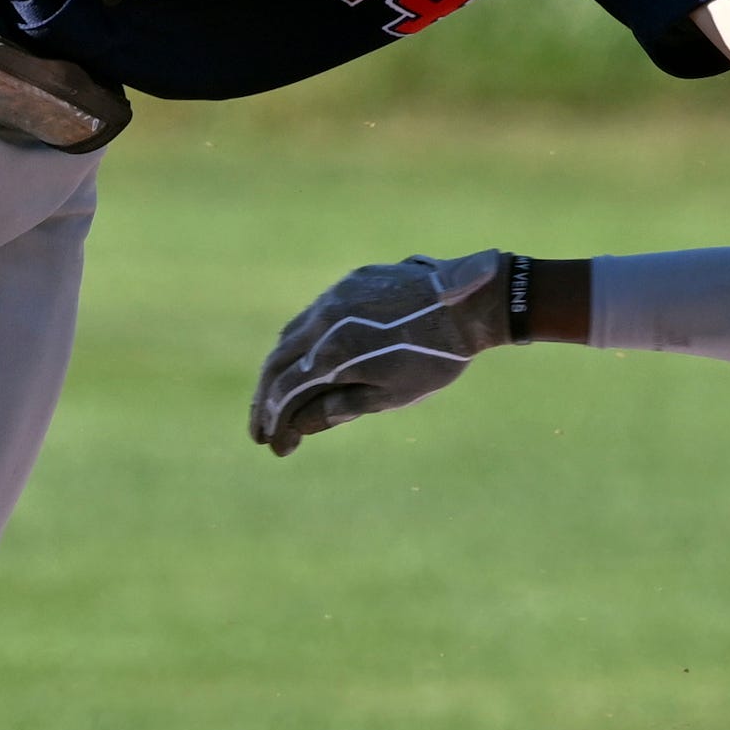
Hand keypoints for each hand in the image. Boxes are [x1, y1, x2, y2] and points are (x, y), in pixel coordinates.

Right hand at [249, 251, 513, 455]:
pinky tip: (300, 362)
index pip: (287, 391)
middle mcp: (325, 320)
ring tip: (273, 401)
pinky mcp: (348, 284)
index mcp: (335, 353)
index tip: (272, 446)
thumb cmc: (436, 357)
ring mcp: (334, 297)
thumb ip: (339, 408)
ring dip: (277, 371)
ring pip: (289, 336)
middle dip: (264, 401)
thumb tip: (297, 426)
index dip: (274, 421)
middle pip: (277, 363)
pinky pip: (311, 315)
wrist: (469, 302)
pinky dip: (299, 344)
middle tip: (259, 431)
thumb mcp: (390, 395)